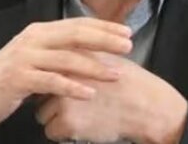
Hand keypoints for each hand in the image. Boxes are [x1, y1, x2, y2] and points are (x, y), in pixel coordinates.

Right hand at [0, 18, 131, 142]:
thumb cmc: (6, 81)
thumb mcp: (32, 60)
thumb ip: (56, 53)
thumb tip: (88, 50)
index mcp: (38, 32)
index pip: (77, 24)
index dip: (104, 27)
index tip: (127, 32)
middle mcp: (32, 39)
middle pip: (75, 35)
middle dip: (105, 40)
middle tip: (130, 46)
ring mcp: (24, 58)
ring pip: (66, 59)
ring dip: (94, 66)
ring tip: (116, 74)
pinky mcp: (18, 78)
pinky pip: (51, 81)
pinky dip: (72, 86)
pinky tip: (89, 93)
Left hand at [35, 54, 187, 143]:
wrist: (147, 106)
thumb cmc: (129, 83)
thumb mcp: (103, 57)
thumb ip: (79, 55)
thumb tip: (60, 59)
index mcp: (71, 55)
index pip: (46, 67)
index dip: (51, 78)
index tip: (56, 85)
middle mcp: (63, 74)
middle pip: (40, 90)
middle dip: (51, 97)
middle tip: (76, 101)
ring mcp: (64, 97)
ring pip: (42, 113)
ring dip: (56, 116)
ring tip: (83, 113)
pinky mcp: (67, 121)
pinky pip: (51, 131)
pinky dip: (64, 133)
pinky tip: (84, 125)